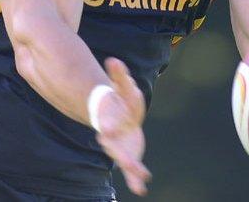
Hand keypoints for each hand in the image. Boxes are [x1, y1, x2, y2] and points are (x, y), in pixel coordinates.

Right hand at [95, 58, 151, 195]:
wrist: (116, 118)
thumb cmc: (119, 101)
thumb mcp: (123, 87)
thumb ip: (119, 75)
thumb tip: (113, 59)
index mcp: (109, 120)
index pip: (107, 123)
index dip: (107, 125)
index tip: (107, 130)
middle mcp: (112, 138)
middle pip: (115, 147)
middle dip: (120, 154)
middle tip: (125, 162)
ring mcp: (120, 148)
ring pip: (124, 160)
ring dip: (132, 170)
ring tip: (140, 181)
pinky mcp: (128, 155)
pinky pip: (132, 169)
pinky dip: (135, 179)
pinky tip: (141, 189)